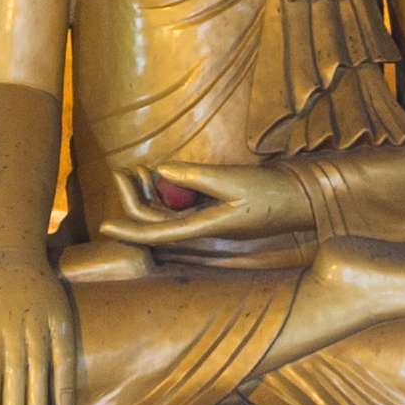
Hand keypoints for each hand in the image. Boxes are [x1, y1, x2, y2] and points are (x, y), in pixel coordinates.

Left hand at [125, 162, 309, 244]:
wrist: (300, 202)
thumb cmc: (271, 193)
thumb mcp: (234, 181)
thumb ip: (196, 177)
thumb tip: (160, 171)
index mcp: (205, 229)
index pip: (157, 234)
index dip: (129, 231)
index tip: (104, 226)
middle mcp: (201, 231)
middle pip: (156, 223)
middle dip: (134, 201)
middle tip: (122, 172)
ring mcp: (206, 224)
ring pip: (166, 216)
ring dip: (148, 195)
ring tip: (136, 170)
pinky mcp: (212, 215)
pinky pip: (179, 209)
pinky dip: (165, 194)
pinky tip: (159, 175)